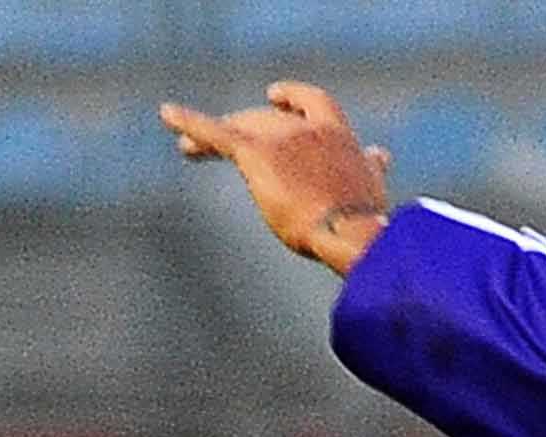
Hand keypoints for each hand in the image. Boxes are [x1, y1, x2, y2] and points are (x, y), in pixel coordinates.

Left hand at [161, 81, 391, 274]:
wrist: (351, 231)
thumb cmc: (364, 223)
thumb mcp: (368, 189)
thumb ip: (369, 168)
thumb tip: (380, 154)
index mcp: (338, 136)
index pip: (313, 103)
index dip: (291, 98)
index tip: (274, 95)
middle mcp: (308, 129)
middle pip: (267, 119)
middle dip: (243, 126)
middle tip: (220, 137)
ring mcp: (282, 139)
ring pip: (239, 128)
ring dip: (211, 136)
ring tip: (188, 149)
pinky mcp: (256, 153)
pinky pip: (216, 133)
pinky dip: (188, 122)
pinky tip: (166, 114)